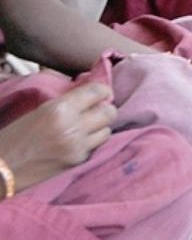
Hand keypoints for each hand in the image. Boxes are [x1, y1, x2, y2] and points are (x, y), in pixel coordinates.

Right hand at [0, 82, 115, 191]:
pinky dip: (90, 144)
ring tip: (86, 129)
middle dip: (104, 110)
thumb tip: (87, 93)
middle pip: (110, 112)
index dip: (102, 91)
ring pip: (107, 131)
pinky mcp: (76, 162)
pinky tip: (77, 143)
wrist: (0, 170)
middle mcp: (73, 126)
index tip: (101, 94)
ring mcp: (77, 146)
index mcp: (60, 108)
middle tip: (95, 111)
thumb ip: (65, 102)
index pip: (97, 92)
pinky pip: (95, 148)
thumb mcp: (38, 111)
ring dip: (99, 128)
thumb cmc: (12, 138)